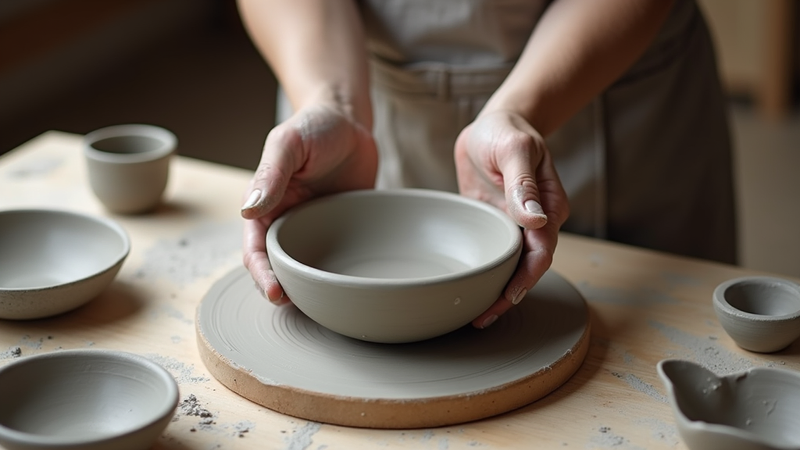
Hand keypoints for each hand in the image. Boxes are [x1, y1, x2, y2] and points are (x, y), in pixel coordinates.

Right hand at [240, 103, 377, 302]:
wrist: (350, 120)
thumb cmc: (314, 126)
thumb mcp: (288, 143)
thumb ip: (270, 174)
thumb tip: (247, 210)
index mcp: (265, 205)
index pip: (255, 249)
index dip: (261, 274)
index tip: (275, 292)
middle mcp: (287, 221)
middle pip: (277, 267)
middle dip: (282, 290)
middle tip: (300, 306)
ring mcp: (314, 228)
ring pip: (305, 268)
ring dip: (308, 288)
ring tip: (322, 304)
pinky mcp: (340, 230)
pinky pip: (334, 259)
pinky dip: (334, 275)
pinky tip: (347, 288)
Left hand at [454, 110, 568, 327]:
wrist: (494, 124)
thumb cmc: (507, 132)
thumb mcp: (515, 149)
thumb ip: (524, 184)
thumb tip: (535, 219)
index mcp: (549, 207)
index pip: (542, 251)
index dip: (527, 276)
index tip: (508, 295)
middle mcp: (535, 222)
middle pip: (527, 267)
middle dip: (508, 295)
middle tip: (481, 318)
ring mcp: (514, 226)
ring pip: (510, 266)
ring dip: (496, 290)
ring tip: (473, 315)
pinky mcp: (495, 225)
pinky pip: (493, 255)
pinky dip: (485, 273)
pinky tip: (468, 288)